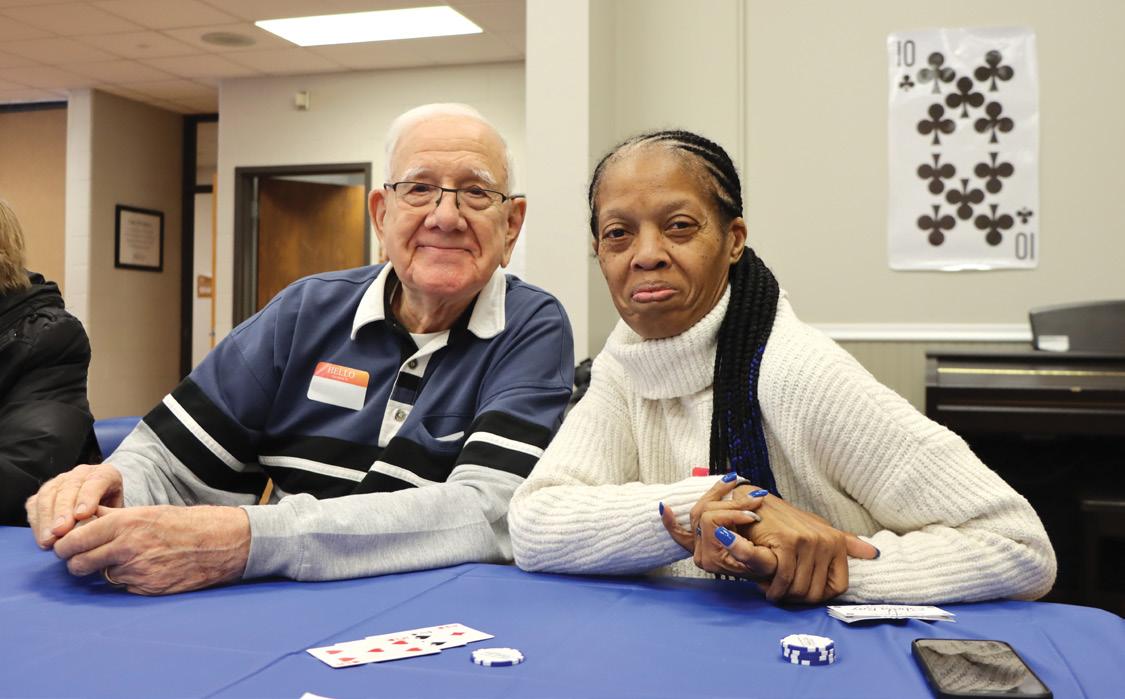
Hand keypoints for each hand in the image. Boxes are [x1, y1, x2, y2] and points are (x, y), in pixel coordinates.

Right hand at [26, 463, 123, 548]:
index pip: (96, 481)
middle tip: (60, 531)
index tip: (81, 515)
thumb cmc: (112, 510)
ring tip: (48, 539)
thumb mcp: (119, 512)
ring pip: (49, 494)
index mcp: (105, 474)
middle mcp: (81, 473)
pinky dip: (37, 520)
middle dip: (63, 511)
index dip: (87, 498)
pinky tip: (41, 536)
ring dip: (47, 518)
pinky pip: (35, 503)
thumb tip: (99, 532)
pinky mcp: (45, 491)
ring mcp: (61, 480)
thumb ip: (110, 518)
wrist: (103, 501)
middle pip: (69, 488)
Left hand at [51, 505, 251, 594]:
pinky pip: (124, 586)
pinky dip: (128, 579)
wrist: (220, 543)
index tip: (65, 547)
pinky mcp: (147, 588)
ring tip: (127, 559)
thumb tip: (83, 520)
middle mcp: (128, 547)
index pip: (75, 540)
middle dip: (77, 562)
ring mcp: (137, 570)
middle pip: (78, 563)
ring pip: (101, 576)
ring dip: (107, 570)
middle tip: (84, 559)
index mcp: (126, 523)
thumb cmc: (185, 524)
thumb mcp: (147, 512)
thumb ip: (113, 518)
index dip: (65, 546)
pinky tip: (146, 568)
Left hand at [660, 475, 775, 578]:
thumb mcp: (764, 561)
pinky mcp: (699, 543)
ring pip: (697, 511)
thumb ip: (744, 551)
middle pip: (703, 512)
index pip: (711, 520)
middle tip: (754, 501)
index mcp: (712, 558)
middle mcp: (700, 554)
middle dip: (730, 503)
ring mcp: (697, 548)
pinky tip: (664, 507)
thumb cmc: (768, 567)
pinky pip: (679, 532)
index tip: (754, 514)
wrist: (769, 573)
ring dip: (716, 495)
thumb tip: (723, 533)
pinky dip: (671, 520)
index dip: (734, 513)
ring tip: (735, 484)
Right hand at [720, 494, 877, 603]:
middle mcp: (826, 541)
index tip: (804, 595)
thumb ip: (845, 543)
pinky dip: (774, 588)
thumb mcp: (818, 529)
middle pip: (817, 591)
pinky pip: (784, 578)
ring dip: (783, 595)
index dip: (820, 597)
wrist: (756, 504)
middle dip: (797, 599)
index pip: (839, 586)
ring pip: (800, 587)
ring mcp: (808, 541)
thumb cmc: (786, 521)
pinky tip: (766, 587)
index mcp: (837, 541)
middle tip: (782, 595)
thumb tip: (874, 554)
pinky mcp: (788, 542)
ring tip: (772, 590)